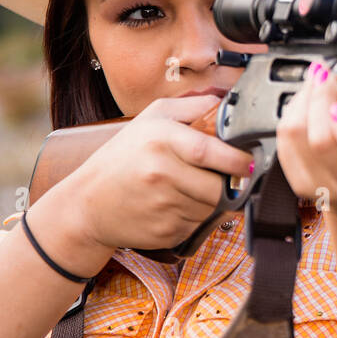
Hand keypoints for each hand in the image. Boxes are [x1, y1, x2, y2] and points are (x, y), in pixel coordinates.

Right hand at [63, 94, 255, 251]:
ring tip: (185, 188)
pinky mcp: (165, 232)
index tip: (249, 162)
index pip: (209, 151)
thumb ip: (193, 107)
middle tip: (216, 176)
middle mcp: (160, 173)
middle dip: (225, 183)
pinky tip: (173, 205)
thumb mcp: (151, 118)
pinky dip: (195, 216)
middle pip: (218, 185)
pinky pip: (199, 224)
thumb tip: (231, 105)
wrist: (87, 203)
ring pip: (212, 207)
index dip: (237, 159)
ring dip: (209, 200)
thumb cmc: (122, 157)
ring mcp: (162, 205)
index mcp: (159, 139)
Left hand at [275, 60, 336, 230]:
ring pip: (296, 140)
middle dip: (319, 99)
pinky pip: (284, 144)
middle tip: (325, 75)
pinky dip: (290, 115)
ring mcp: (323, 190)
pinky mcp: (301, 185)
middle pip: (321, 143)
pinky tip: (302, 101)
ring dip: (302, 102)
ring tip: (314, 81)